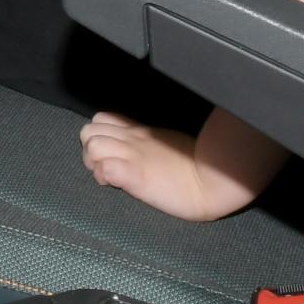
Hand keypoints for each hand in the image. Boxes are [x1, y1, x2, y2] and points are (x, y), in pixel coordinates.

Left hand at [79, 108, 286, 221]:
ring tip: (110, 177)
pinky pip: (105, 169)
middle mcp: (132, 140)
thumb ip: (147, 139)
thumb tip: (134, 143)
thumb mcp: (166, 141)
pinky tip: (117, 184)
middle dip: (89, 151)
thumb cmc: (196, 163)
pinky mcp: (135, 176)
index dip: (98, 136)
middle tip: (105, 166)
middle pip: (88, 132)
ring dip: (94, 163)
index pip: (101, 120)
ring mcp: (133, 157)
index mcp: (140, 132)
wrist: (214, 179)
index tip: (110, 154)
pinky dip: (105, 177)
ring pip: (92, 147)